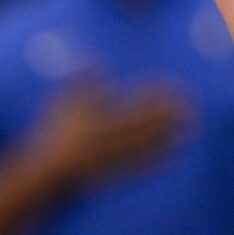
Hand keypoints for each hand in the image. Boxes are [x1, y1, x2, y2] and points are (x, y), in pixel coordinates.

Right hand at [30, 81, 189, 186]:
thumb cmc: (52, 133)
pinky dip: (155, 162)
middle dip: (168, 118)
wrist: (42, 172)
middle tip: (192, 109)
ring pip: (145, 147)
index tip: (174, 88)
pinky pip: (137, 168)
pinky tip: (172, 157)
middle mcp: (109, 141)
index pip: (135, 106)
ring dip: (168, 138)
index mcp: (100, 122)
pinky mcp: (111, 174)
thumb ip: (80, 82)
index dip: (156, 97)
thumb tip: (92, 60)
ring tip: (188, 131)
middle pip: (145, 127)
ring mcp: (111, 159)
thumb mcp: (64, 103)